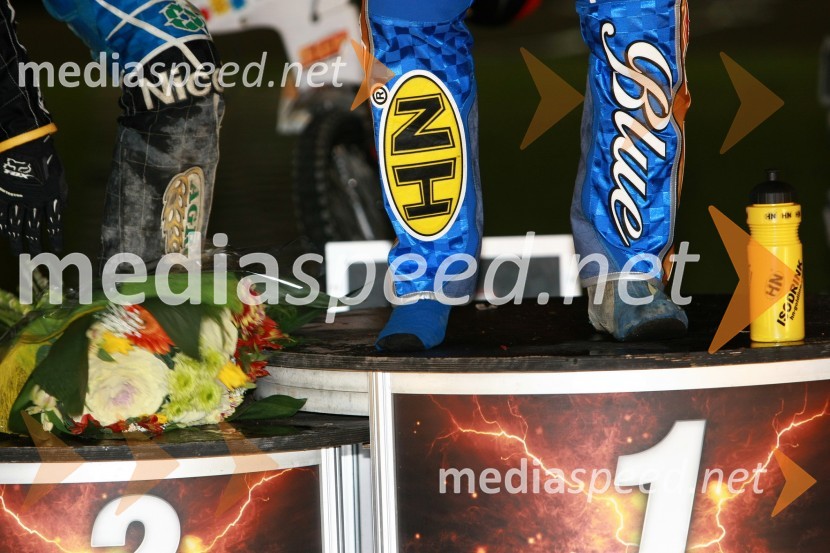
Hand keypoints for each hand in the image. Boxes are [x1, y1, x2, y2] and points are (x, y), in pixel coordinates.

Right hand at [0, 135, 66, 254]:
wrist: (24, 143)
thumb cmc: (45, 158)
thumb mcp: (59, 177)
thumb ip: (59, 195)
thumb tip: (61, 210)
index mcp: (52, 196)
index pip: (54, 223)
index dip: (55, 237)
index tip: (57, 249)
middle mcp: (34, 200)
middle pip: (34, 228)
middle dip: (35, 245)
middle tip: (35, 258)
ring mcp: (17, 197)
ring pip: (16, 224)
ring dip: (17, 240)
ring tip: (18, 252)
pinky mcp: (2, 192)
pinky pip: (2, 213)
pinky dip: (2, 224)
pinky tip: (4, 233)